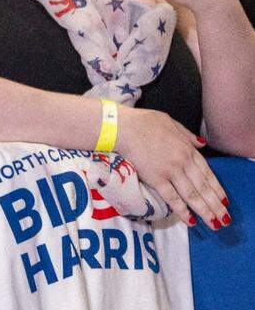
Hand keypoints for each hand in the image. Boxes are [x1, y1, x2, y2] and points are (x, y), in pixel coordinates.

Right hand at [116, 106, 227, 228]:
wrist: (122, 127)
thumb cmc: (143, 121)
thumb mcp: (170, 122)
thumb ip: (187, 135)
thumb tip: (202, 144)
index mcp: (187, 149)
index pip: (207, 173)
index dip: (217, 188)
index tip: (224, 200)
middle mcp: (183, 162)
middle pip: (203, 187)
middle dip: (215, 205)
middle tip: (224, 219)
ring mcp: (170, 171)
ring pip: (192, 195)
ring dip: (205, 211)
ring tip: (214, 224)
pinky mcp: (156, 179)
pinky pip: (172, 198)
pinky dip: (182, 210)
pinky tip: (191, 221)